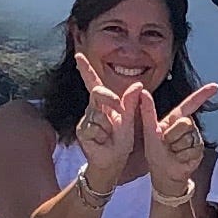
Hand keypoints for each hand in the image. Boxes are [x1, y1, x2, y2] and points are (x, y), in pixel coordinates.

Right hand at [72, 50, 146, 181]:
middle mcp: (93, 108)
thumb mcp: (129, 122)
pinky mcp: (82, 131)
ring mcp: (86, 120)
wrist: (113, 162)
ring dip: (109, 126)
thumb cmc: (120, 142)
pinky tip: (103, 142)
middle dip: (109, 97)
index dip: (86, 69)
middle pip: (96, 92)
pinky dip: (102, 136)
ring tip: (110, 137)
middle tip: (118, 106)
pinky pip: (93, 128)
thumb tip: (138, 84)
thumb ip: (131, 103)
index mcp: (104, 103)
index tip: (79, 55)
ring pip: (98, 114)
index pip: (93, 82)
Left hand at [145, 81, 217, 201]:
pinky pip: (192, 150)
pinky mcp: (199, 149)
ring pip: (188, 138)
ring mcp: (195, 137)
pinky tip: (180, 159)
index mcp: (175, 118)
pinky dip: (182, 157)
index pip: (190, 103)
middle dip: (172, 136)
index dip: (202, 94)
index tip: (215, 87)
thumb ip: (147, 112)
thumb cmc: (155, 153)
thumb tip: (143, 91)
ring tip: (173, 152)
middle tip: (166, 144)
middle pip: (185, 123)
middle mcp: (188, 125)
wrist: (164, 174)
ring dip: (176, 148)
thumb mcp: (149, 132)